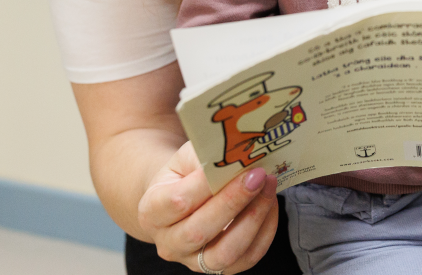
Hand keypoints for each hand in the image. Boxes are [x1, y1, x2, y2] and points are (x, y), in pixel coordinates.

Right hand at [137, 142, 278, 273]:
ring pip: (225, 253)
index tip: (233, 165)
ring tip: (268, 189)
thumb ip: (207, 158)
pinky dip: (264, 232)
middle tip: (259, 175)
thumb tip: (240, 158)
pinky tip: (270, 205)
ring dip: (253, 219)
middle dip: (234, 201)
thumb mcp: (187, 157)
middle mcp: (168, 243)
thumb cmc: (184, 174)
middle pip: (200, 231)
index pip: (178, 201)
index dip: (206, 185)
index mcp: (151, 211)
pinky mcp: (219, 268)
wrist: (178, 199)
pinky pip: (247, 258)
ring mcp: (192, 261)